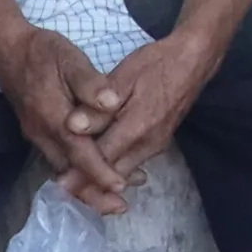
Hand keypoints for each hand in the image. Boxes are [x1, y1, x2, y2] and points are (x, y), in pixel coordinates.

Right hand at [0, 22, 115, 194]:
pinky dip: (77, 172)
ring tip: (115, 196)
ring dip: (86, 185)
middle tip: (121, 206)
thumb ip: (90, 82)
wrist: (8, 50)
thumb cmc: (43, 51)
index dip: (100, 171)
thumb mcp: (70, 58)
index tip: (121, 185)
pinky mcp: (37, 133)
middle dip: (94, 192)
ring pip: (62, 170)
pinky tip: (94, 172)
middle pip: (69, 172)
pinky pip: (58, 160)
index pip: (79, 152)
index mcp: (53, 115)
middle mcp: (42, 133)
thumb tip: (111, 103)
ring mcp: (37, 135)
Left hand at [71, 25, 222, 192]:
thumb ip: (99, 106)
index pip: (102, 159)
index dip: (79, 173)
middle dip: (89, 185)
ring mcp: (155, 146)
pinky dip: (114, 169)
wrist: (193, 61)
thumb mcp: (124, 78)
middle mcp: (148, 144)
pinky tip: (100, 168)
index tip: (59, 186)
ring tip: (76, 183)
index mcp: (137, 128)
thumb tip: (73, 127)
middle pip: (113, 174)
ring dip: (101, 180)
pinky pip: (132, 163)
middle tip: (63, 190)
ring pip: (124, 172)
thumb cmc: (156, 64)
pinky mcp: (158, 143)